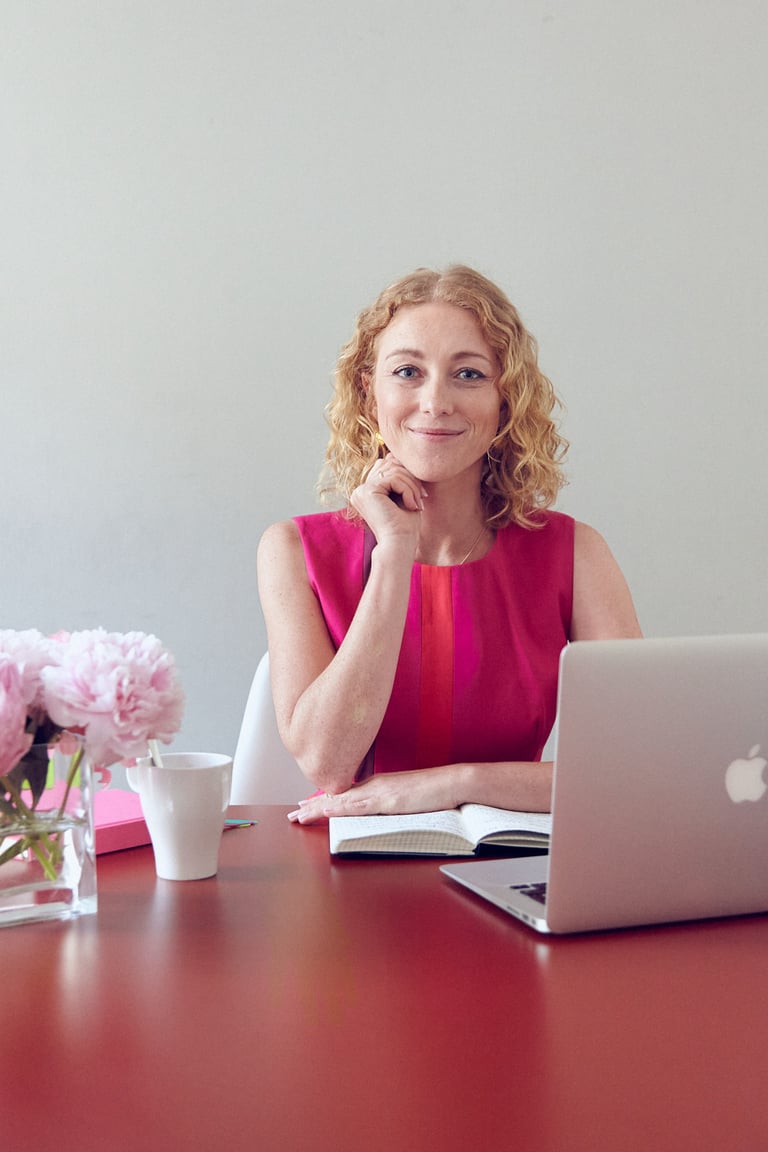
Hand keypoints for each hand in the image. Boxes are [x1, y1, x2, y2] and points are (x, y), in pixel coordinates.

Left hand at [287, 766, 461, 824]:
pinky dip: (340, 808)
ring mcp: (380, 791)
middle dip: (313, 806)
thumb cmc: (435, 791)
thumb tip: (377, 814)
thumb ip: (390, 805)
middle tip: (293, 814)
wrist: (454, 782)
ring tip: (299, 816)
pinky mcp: (389, 800)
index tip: (306, 805)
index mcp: (378, 785)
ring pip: (342, 801)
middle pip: (337, 796)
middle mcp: (374, 785)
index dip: (324, 800)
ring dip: (318, 809)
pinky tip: (326, 810)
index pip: (344, 793)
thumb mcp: (406, 800)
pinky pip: (359, 805)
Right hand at [350, 454, 425, 552]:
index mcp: (366, 492)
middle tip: (422, 497)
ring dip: (412, 486)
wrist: (400, 545)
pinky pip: (393, 478)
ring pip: (393, 471)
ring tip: (418, 503)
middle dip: (411, 479)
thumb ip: (398, 476)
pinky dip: (408, 490)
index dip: (406, 474)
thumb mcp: (403, 495)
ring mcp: (361, 490)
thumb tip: (392, 454)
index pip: (387, 466)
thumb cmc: (405, 526)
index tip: (420, 493)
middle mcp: (360, 490)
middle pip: (390, 465)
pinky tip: (412, 505)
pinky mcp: (367, 492)